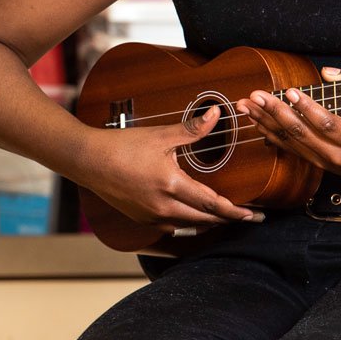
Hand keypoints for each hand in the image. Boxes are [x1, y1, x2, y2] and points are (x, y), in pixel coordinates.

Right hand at [79, 108, 264, 231]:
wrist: (87, 161)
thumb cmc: (121, 146)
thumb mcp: (160, 135)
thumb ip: (192, 129)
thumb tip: (217, 114)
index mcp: (170, 186)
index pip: (212, 204)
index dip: (236, 211)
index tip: (253, 214)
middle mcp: (163, 207)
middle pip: (205, 219)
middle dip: (228, 219)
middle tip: (248, 217)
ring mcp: (151, 217)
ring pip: (190, 225)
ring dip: (209, 222)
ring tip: (226, 217)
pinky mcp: (141, 219)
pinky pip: (173, 225)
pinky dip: (189, 221)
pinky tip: (196, 215)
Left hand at [237, 65, 340, 178]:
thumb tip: (327, 72)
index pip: (328, 124)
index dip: (307, 108)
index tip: (290, 91)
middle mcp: (337, 155)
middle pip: (301, 133)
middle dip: (275, 112)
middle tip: (257, 95)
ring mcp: (324, 162)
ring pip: (289, 141)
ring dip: (265, 121)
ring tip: (247, 105)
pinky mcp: (314, 163)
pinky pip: (288, 148)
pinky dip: (270, 133)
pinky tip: (255, 120)